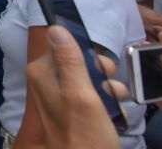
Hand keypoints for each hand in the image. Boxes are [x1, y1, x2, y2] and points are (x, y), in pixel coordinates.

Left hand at [24, 26, 121, 148]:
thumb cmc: (85, 135)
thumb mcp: (81, 94)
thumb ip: (69, 61)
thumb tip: (55, 27)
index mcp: (43, 73)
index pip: (61, 43)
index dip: (84, 50)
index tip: (102, 65)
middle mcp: (48, 83)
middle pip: (77, 62)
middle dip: (101, 72)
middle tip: (113, 86)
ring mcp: (61, 99)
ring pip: (89, 80)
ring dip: (109, 89)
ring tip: (118, 103)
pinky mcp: (74, 114)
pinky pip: (93, 99)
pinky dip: (107, 105)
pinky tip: (117, 115)